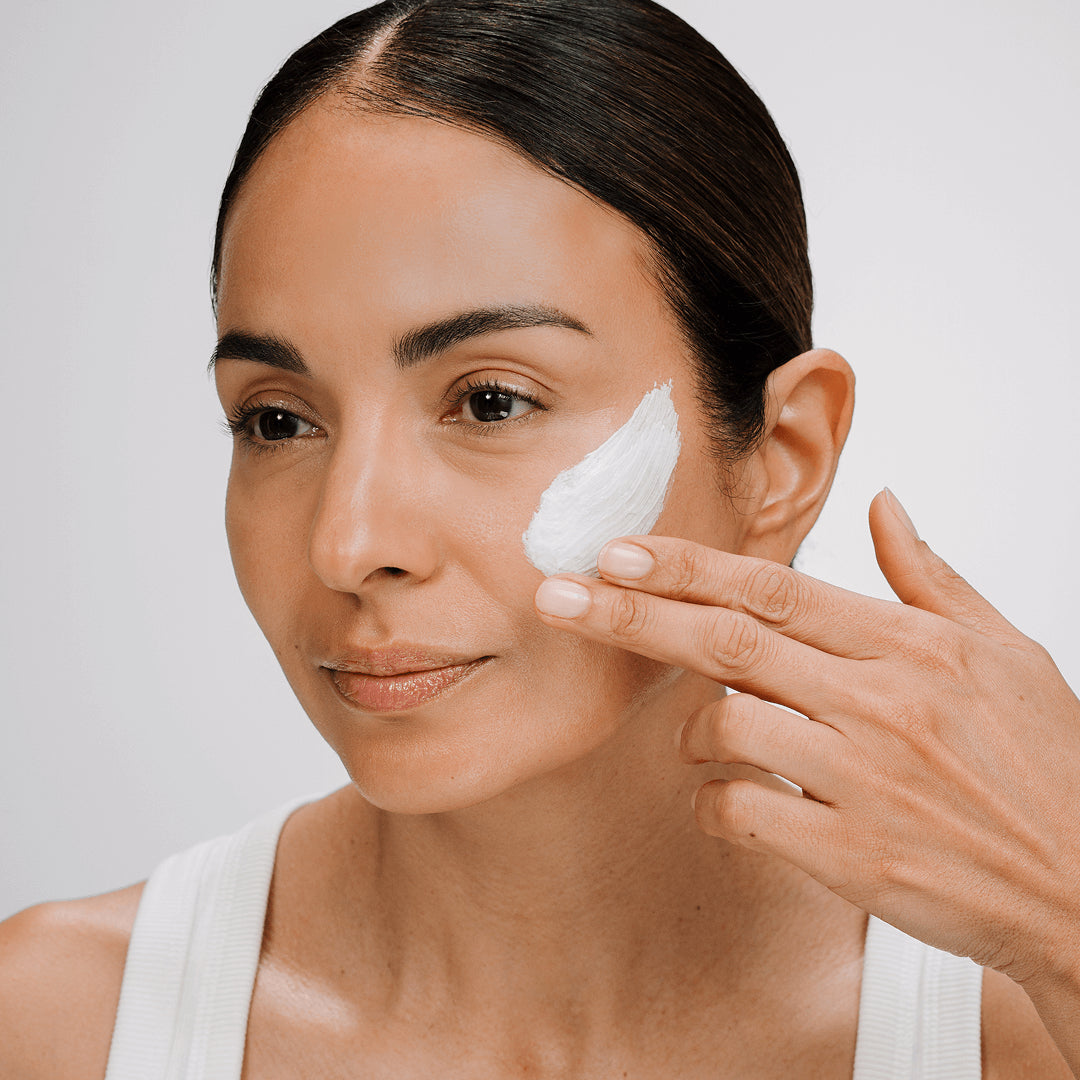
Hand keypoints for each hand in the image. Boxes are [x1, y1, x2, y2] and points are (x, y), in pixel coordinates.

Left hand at [533, 489, 1079, 991]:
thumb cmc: (1045, 765)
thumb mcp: (1004, 652)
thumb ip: (931, 575)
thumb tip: (887, 506)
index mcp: (910, 645)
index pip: (773, 588)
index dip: (687, 567)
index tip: (619, 551)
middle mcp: (881, 703)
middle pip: (727, 643)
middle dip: (632, 615)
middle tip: (559, 597)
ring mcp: (863, 780)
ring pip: (725, 729)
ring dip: (691, 731)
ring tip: (701, 739)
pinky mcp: (851, 855)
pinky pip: (741, 813)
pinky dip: (715, 803)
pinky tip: (732, 803)